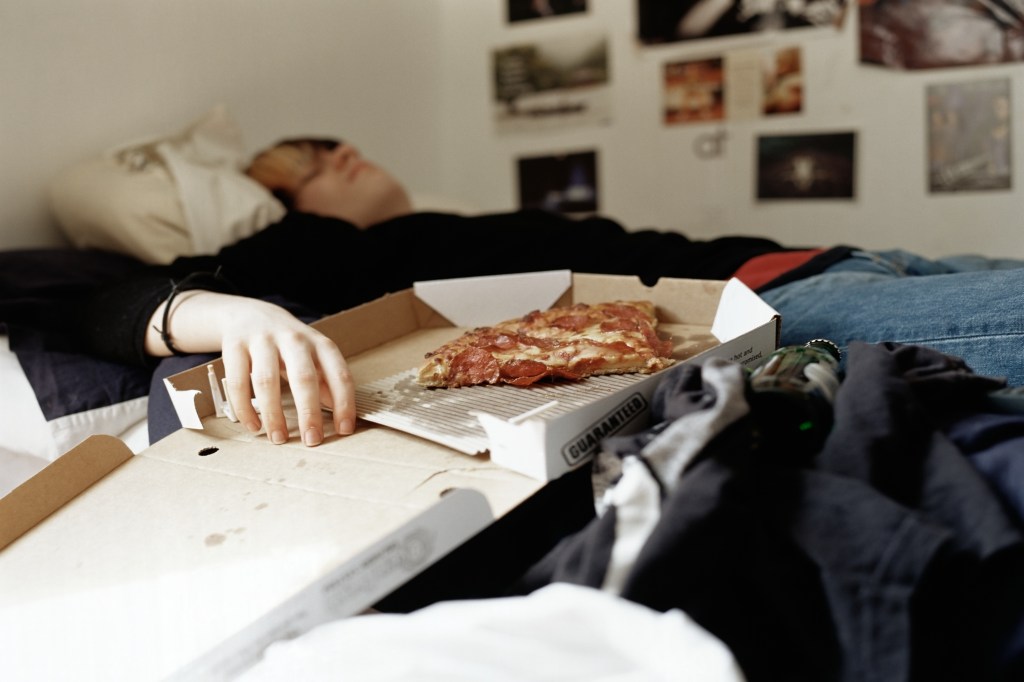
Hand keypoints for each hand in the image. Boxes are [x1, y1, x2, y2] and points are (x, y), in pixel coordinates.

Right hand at [147, 291, 354, 444]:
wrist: (250, 314)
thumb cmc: (288, 344)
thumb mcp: (313, 357)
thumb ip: (326, 383)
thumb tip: (341, 415)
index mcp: (319, 344)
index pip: (339, 374)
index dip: (344, 403)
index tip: (344, 429)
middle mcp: (293, 339)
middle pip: (304, 377)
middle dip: (309, 412)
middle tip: (312, 440)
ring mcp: (262, 340)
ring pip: (267, 381)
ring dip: (274, 414)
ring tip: (278, 438)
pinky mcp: (235, 346)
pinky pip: (238, 382)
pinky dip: (245, 408)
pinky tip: (254, 425)